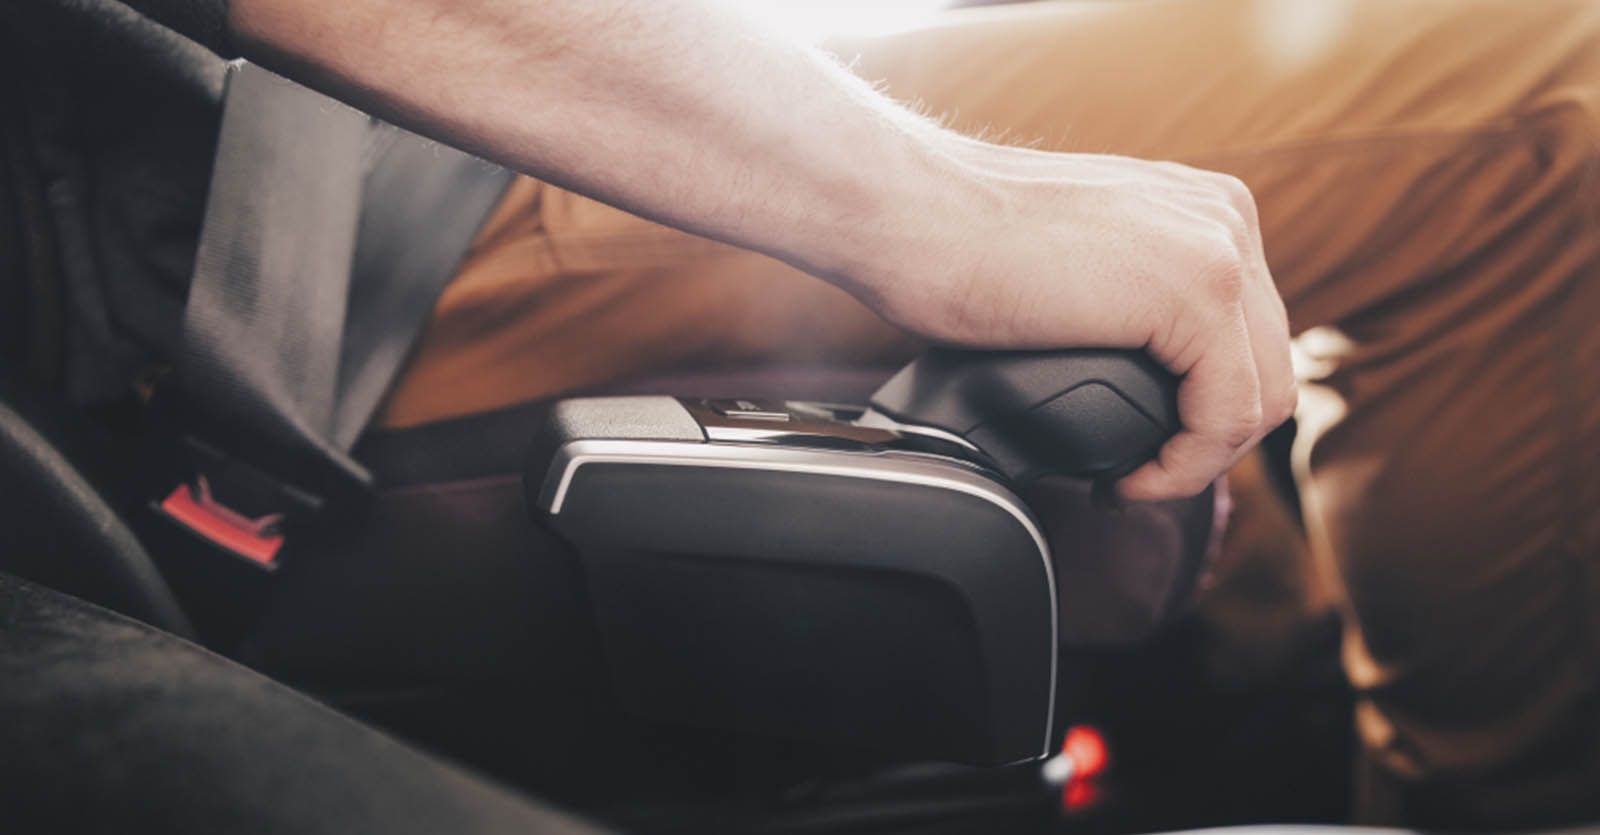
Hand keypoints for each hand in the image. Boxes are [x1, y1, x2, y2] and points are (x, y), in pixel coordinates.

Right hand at [850, 139, 1294, 500]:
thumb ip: (1128, 294)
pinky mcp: (1200, 291)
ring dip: (1198, 462)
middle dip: (1208, 442)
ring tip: (1130, 481)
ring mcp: (1220, 250)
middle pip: (1267, 370)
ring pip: (1262, 400)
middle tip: (1137, 474)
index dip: (1204, 414)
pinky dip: (1183, 468)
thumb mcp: (1078, 263)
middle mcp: (1225, 218)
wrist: (912, 212)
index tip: (1140, 449)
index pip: (1250, 338)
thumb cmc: (960, 245)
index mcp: (1202, 209)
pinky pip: (1228, 416)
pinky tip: (1127, 479)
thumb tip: (1142, 368)